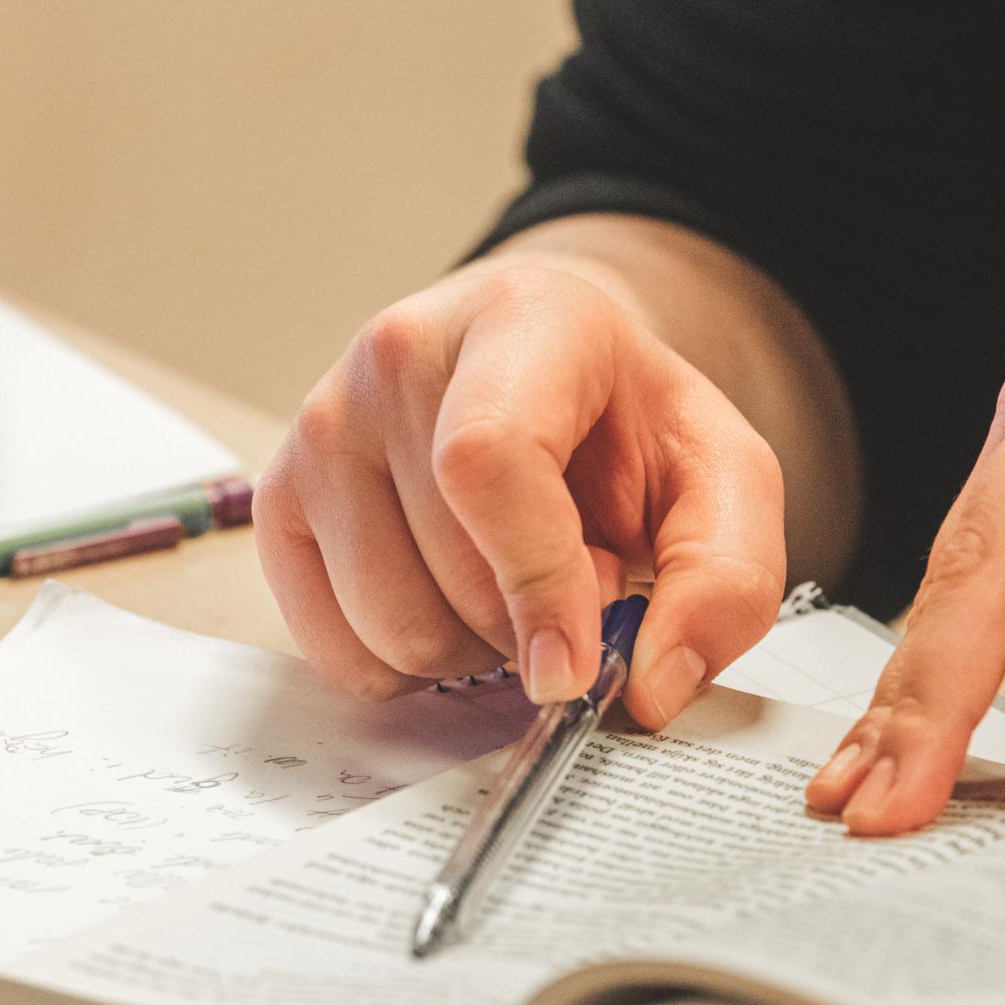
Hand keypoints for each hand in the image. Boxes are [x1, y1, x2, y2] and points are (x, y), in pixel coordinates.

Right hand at [257, 253, 785, 727]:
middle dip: (527, 626)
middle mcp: (398, 356)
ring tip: (506, 592)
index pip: (487, 459)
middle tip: (569, 590)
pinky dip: (401, 664)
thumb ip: (725, 578)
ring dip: (468, 651)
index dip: (535, 581)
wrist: (547, 383)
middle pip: (448, 572)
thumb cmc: (622, 429)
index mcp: (520, 319)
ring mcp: (323, 423)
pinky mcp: (279, 495)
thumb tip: (651, 685)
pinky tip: (445, 608)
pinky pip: (332, 647)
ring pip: (387, 624)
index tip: (574, 664)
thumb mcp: (723, 481)